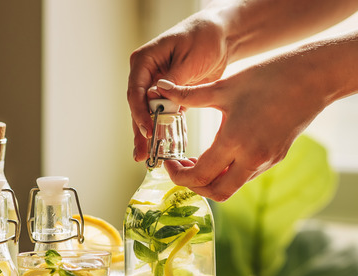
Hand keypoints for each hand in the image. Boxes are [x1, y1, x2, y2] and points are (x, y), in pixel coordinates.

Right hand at [127, 10, 230, 161]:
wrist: (222, 35)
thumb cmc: (204, 38)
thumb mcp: (189, 59)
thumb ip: (173, 81)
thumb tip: (155, 99)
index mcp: (144, 61)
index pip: (135, 91)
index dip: (139, 113)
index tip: (147, 131)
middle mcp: (146, 74)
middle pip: (139, 107)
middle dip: (140, 131)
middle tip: (142, 154)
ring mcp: (157, 85)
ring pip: (149, 114)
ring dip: (150, 135)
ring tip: (147, 157)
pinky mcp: (171, 95)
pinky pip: (164, 115)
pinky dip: (165, 130)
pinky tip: (164, 148)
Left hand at [156, 53, 330, 201]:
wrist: (312, 78)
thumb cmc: (267, 77)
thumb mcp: (223, 87)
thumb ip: (189, 95)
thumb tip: (159, 87)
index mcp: (234, 141)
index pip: (199, 176)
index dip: (178, 175)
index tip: (168, 163)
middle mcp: (251, 158)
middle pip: (216, 193)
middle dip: (194, 186)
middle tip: (181, 168)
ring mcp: (266, 161)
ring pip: (232, 186)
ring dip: (211, 179)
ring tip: (196, 159)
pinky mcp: (276, 158)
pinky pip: (247, 175)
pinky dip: (228, 172)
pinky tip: (220, 153)